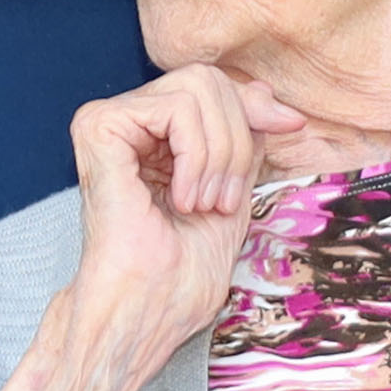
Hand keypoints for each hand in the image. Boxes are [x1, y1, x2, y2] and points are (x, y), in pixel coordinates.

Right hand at [66, 64, 263, 371]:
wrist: (146, 310)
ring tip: (202, 205)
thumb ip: (244, 139)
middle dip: (238, 140)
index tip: (291, 126)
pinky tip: (182, 198)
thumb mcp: (234, 191)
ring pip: (197, 89)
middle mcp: (127, 122)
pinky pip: (176, 107)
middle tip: (223, 201)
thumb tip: (264, 91)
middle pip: (208, 80)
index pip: (214, 88)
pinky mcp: (99, 127)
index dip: (254, 105)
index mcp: (153, 137)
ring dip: (219, 155)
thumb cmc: (180, 274)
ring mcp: (108, 121)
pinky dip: (197, 155)